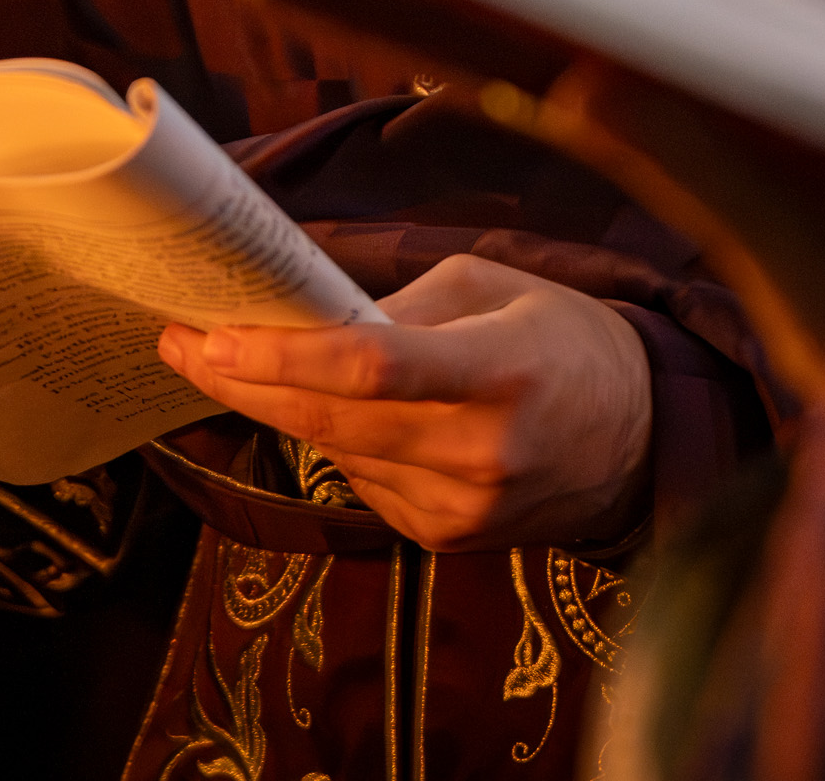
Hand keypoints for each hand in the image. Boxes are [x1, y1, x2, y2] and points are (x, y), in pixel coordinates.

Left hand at [154, 254, 653, 552]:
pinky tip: (345, 414)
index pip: (374, 366)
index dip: (284, 354)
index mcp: (500, 368)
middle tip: (183, 345)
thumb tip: (307, 316)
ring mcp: (465, 505)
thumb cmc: (564, 341)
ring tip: (248, 363)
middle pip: (334, 420)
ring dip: (288, 409)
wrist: (641, 439)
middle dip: (245, 382)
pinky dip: (342, 444)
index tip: (211, 334)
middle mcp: (482, 448)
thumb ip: (402, 306)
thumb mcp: (494, 288)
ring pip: (339, 452)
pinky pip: (364, 483)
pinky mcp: (449, 537)